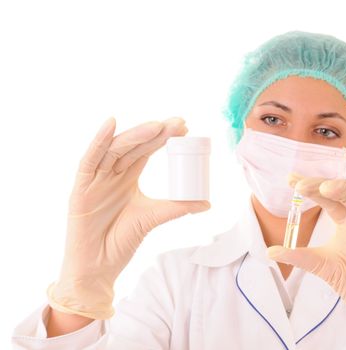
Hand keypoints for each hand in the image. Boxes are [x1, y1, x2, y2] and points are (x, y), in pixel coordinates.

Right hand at [47, 117, 209, 318]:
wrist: (98, 267)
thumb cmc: (121, 241)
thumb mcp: (153, 218)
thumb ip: (177, 208)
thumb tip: (207, 203)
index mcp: (128, 178)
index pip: (146, 151)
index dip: (163, 138)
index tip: (185, 128)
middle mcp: (112, 174)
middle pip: (134, 146)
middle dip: (155, 132)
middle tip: (178, 123)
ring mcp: (96, 179)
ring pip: (115, 149)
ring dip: (136, 135)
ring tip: (157, 126)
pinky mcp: (81, 188)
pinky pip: (89, 160)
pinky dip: (98, 141)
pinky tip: (111, 124)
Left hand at [267, 174, 345, 348]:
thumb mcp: (322, 265)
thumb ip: (299, 256)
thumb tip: (269, 251)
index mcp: (344, 220)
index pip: (325, 198)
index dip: (310, 188)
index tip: (290, 180)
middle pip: (342, 191)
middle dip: (322, 185)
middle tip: (302, 186)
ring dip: (345, 186)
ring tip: (325, 187)